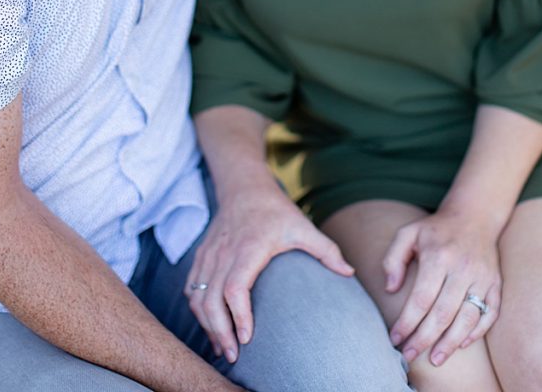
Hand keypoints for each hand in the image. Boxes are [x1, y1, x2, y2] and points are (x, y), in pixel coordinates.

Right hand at [184, 184, 352, 362]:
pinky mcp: (201, 257)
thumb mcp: (302, 225)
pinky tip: (211, 326)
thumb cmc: (275, 209)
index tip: (248, 338)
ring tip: (223, 347)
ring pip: (198, 298)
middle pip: (211, 300)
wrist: (243, 186)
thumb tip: (349, 272)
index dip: (239, 315)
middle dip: (220, 332)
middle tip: (234, 355)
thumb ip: (325, 249)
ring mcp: (209, 255)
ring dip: (207, 326)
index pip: (236, 287)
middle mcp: (225, 253)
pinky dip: (198, 311)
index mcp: (249, 248)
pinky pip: (192, 289)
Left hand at [383, 209, 500, 367]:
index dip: (407, 323)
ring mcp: (482, 277)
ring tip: (436, 359)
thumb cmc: (435, 229)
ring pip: (468, 318)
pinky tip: (461, 343)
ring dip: (451, 343)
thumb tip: (390, 288)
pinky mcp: (496, 283)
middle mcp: (462, 268)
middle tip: (410, 357)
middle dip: (425, 340)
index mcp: (439, 256)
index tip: (395, 338)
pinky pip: (490, 313)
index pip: (421, 299)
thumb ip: (393, 259)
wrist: (474, 216)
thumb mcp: (407, 233)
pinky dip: (478, 332)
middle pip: (443, 314)